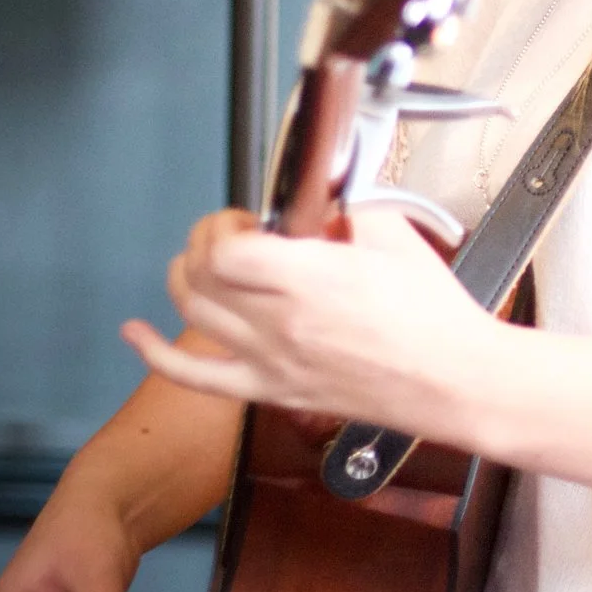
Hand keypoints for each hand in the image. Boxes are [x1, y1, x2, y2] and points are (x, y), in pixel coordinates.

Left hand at [122, 207, 495, 440]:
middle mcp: (280, 321)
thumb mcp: (399, 240)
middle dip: (204, 244)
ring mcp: (271, 360)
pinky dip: (155, 354)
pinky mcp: (274, 390)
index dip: (226, 227)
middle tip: (227, 236)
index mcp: (310, 278)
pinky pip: (196, 376)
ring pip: (191, 316)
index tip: (247, 221)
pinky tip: (136, 334)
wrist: (455, 380)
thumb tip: (329, 201)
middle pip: (201, 276)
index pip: (228, 248)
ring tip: (195, 266)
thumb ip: (355, 210)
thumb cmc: (436, 320)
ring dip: (181, 281)